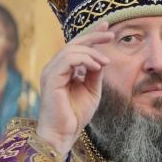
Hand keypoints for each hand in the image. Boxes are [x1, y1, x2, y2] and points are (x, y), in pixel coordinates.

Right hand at [35, 22, 113, 156]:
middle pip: (73, 43)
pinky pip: (67, 60)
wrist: (64, 134)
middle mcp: (54, 68)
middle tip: (110, 34)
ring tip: (105, 62)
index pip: (77, 46)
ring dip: (91, 53)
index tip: (107, 27)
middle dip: (93, 36)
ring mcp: (50, 72)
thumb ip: (95, 73)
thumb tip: (102, 58)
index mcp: (62, 70)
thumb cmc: (76, 115)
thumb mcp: (92, 90)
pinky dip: (84, 60)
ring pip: (71, 50)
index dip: (91, 35)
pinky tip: (97, 66)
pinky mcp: (51, 78)